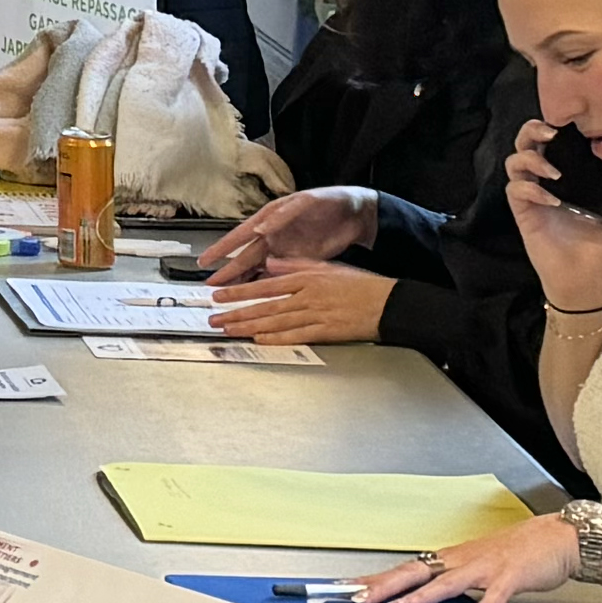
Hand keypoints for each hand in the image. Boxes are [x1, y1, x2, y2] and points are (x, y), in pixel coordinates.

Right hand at [201, 185, 376, 284]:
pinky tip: (256, 296)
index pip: (240, 235)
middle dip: (228, 271)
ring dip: (244, 281)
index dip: (221, 248)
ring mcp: (285, 250)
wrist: (357, 214)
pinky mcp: (300, 262)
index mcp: (269, 218)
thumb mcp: (305, 202)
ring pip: (258, 269)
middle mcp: (273, 236)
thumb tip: (258, 228)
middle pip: (245, 257)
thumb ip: (282, 216)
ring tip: (228, 294)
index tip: (205, 259)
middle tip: (212, 286)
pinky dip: (266, 285)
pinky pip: (278, 275)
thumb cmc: (330, 200)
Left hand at [206, 259, 391, 345]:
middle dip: (236, 312)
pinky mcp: (325, 332)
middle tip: (213, 318)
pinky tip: (259, 339)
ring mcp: (315, 315)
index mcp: (306, 278)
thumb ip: (296, 264)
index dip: (239, 291)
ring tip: (228, 330)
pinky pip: (295, 336)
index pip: (264, 285)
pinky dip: (276, 338)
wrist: (388, 303)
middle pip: (264, 305)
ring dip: (249, 326)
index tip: (219, 295)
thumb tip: (270, 262)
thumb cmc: (360, 286)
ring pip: (275, 321)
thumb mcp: (327, 267)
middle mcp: (307, 296)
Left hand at [354, 509, 587, 602]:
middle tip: (361, 597)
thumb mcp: (474, 565)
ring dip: (424, 595)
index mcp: (451, 558)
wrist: (556, 538)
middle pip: (418, 572)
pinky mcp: (512, 575)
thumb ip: (450, 580)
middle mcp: (463, 560)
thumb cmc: (516, 552)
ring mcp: (487, 566)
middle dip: (387, 585)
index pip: (407, 569)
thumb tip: (423, 593)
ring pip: (449, 582)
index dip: (378, 578)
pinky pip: (497, 592)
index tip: (350, 587)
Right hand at [503, 116, 601, 301]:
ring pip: (514, 162)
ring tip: (553, 171)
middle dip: (533, 130)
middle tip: (551, 133)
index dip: (557, 124)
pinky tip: (552, 199)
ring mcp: (534, 196)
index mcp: (572, 176)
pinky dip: (530, 189)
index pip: (556, 140)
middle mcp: (549, 180)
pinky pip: (515, 190)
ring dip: (530, 158)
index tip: (573, 121)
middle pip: (527, 142)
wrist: (591, 281)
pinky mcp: (524, 213)